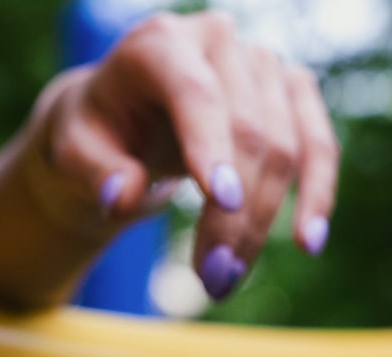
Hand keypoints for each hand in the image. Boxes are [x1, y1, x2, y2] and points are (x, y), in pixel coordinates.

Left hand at [31, 10, 338, 299]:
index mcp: (158, 44)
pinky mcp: (292, 90)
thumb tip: (120, 197)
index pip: (195, 95)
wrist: (121, 118)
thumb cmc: (95, 135)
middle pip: (246, 132)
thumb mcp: (74, 154)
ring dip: (262, 223)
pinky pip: (318, 146)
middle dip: (233, 215)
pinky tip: (308, 244)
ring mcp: (262, 62)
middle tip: (210, 280)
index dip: (212, 147)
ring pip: (285, 148)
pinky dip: (316, 196)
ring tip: (227, 280)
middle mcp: (218, 40)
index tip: (223, 202)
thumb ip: (95, 174)